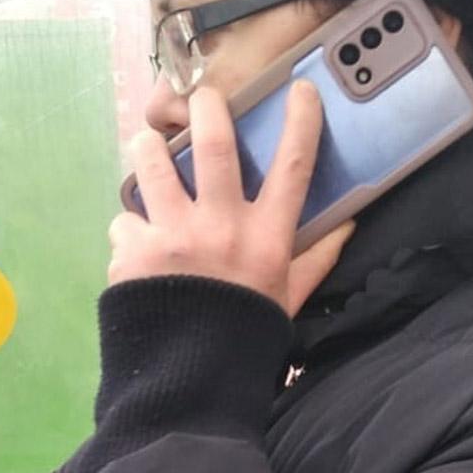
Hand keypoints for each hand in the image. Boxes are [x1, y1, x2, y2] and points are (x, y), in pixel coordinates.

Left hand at [108, 82, 354, 316]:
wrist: (185, 383)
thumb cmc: (241, 336)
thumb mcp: (286, 298)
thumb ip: (313, 259)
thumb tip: (347, 224)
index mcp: (267, 237)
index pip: (294, 167)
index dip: (300, 122)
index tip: (299, 90)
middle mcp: (221, 226)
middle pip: (216, 145)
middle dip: (207, 108)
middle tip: (200, 95)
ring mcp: (172, 234)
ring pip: (152, 164)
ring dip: (147, 150)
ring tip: (145, 147)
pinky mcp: (131, 249)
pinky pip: (125, 219)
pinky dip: (130, 228)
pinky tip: (135, 248)